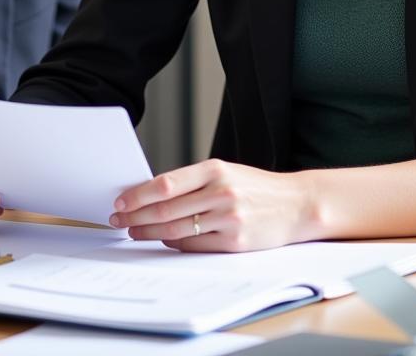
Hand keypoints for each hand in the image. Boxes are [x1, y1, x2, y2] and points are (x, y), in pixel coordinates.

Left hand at [109, 159, 311, 251]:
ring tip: (134, 231)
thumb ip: (194, 182)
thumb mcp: (227, 173)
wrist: (297, 204)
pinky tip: (163, 241)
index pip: (166, 183)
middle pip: (166, 209)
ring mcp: (228, 219)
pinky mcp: (235, 242)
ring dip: (149, 232)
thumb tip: (153, 193)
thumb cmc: (256, 188)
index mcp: (215, 169)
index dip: (138, 194)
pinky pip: (194, 246)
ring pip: (176, 230)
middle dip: (136, 216)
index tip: (121, 200)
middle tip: (118, 219)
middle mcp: (220, 192)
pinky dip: (174, 244)